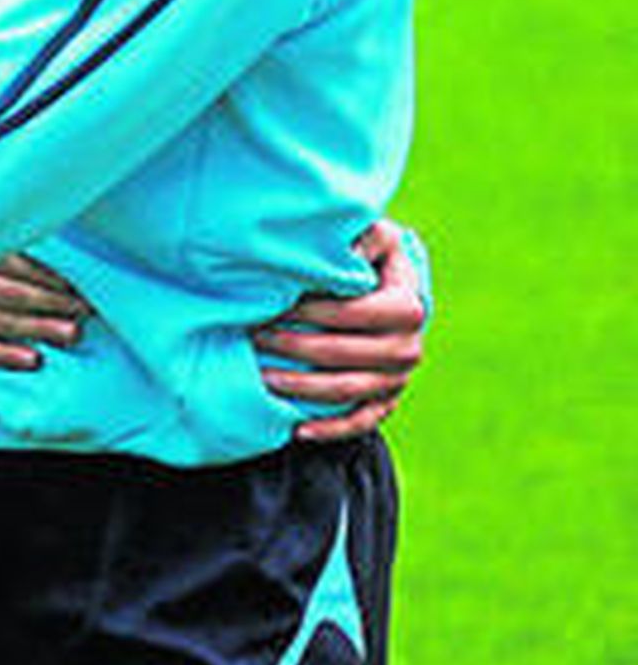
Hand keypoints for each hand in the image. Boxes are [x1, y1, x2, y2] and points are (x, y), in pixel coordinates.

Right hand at [0, 253, 90, 371]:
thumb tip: (21, 250)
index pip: (13, 264)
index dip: (47, 276)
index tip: (73, 284)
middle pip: (14, 294)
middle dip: (53, 302)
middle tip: (84, 310)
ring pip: (1, 322)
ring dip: (39, 328)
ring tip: (71, 333)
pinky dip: (4, 354)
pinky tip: (31, 359)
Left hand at [254, 219, 426, 442]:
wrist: (389, 290)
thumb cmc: (371, 255)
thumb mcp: (375, 235)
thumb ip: (364, 236)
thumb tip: (345, 250)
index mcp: (408, 306)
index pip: (355, 314)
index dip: (314, 311)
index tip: (276, 305)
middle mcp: (409, 347)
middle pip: (345, 354)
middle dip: (295, 347)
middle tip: (255, 336)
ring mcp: (399, 379)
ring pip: (347, 391)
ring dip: (302, 388)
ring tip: (262, 377)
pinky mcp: (387, 401)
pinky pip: (361, 422)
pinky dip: (331, 430)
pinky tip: (296, 430)